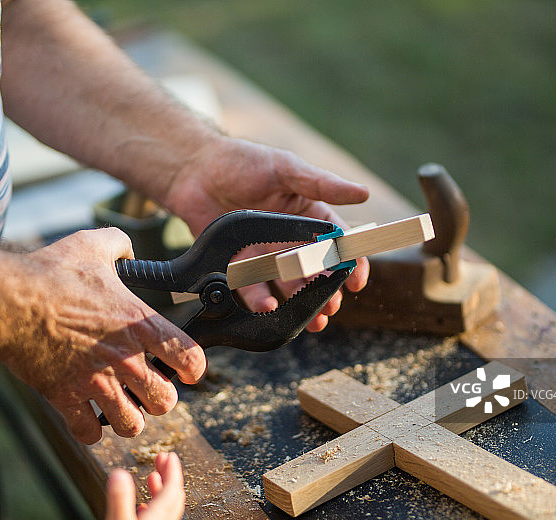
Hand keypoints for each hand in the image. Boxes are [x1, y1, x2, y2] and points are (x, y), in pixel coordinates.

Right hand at [0, 229, 205, 442]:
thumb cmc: (49, 274)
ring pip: (132, 424)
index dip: (194, 367)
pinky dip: (90, 430)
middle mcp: (124, 358)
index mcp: (139, 323)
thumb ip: (118, 245)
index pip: (190, 358)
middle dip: (159, 398)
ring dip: (129, 418)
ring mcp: (95, 381)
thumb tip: (126, 250)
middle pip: (165, 400)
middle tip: (147, 389)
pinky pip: (89, 432)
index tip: (187, 370)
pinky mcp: (65, 397)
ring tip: (121, 407)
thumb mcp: (92, 246)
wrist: (6, 301)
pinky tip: (88, 417)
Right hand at [104, 452, 184, 519]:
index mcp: (160, 515)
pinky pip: (161, 518)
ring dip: (161, 488)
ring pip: (168, 506)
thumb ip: (120, 498)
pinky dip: (155, 505)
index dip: (172, 468)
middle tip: (162, 460)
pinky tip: (143, 507)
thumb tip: (119, 473)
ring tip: (153, 476)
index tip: (170, 455)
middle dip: (168, 474)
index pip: (172, 486)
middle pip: (173, 493)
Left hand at [164, 137, 370, 330]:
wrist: (193, 170)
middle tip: (332, 307)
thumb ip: (322, 183)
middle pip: (315, 272)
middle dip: (326, 292)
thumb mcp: (286, 168)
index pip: (338, 243)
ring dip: (300, 305)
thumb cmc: (243, 162)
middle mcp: (289, 240)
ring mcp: (263, 255)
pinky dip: (259, 300)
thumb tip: (362, 192)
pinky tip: (267, 308)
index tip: (357, 281)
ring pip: (286, 287)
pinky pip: (250, 287)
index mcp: (309, 217)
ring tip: (310, 320)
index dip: (352, 263)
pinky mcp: (237, 265)